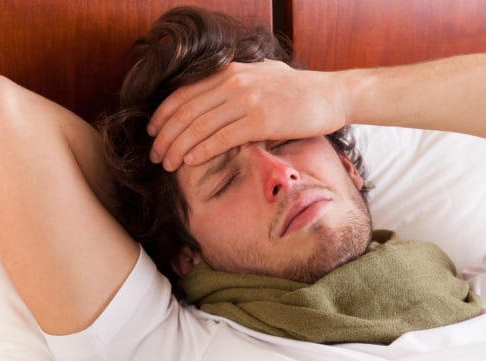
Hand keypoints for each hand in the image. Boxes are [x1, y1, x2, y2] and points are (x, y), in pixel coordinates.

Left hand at [147, 60, 348, 170]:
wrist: (332, 95)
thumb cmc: (297, 90)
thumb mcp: (261, 73)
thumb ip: (236, 79)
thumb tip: (215, 91)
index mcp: (229, 70)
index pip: (183, 93)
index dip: (162, 115)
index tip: (152, 133)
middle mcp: (234, 81)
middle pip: (186, 112)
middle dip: (165, 136)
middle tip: (155, 155)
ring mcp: (247, 100)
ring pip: (199, 126)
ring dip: (178, 148)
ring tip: (167, 164)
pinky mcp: (261, 120)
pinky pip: (221, 138)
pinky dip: (201, 151)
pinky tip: (190, 162)